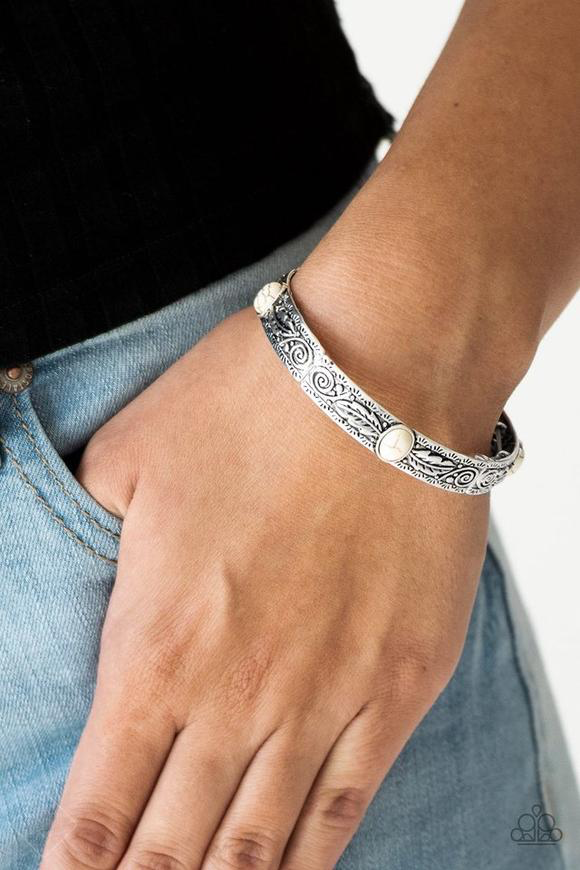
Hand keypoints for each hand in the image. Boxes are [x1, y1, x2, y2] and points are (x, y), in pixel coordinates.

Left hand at [40, 293, 491, 869]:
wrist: (383, 374)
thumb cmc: (254, 403)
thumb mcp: (127, 456)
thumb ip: (86, 528)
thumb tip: (79, 559)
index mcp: (156, 645)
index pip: (97, 805)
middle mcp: (239, 695)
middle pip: (173, 845)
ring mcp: (329, 697)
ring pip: (259, 845)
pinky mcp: (401, 684)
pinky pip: (346, 802)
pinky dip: (308, 860)